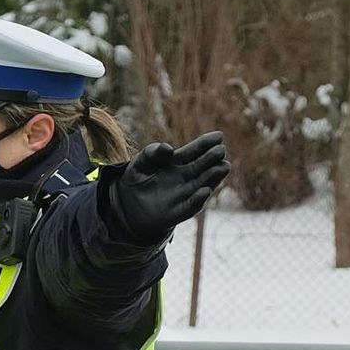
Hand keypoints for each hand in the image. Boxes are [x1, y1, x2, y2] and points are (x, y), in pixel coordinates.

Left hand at [111, 132, 230, 242]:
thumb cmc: (136, 179)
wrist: (126, 205)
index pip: (195, 150)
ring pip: (202, 185)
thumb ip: (151, 152)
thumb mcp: (140, 163)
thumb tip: (168, 149)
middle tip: (220, 150)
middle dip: (212, 158)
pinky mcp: (177, 213)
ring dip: (213, 177)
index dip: (206, 143)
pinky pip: (190, 207)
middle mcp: (185, 177)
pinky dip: (197, 200)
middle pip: (203, 166)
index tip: (219, 136)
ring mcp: (183, 195)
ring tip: (223, 167)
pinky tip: (205, 191)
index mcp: (178, 162)